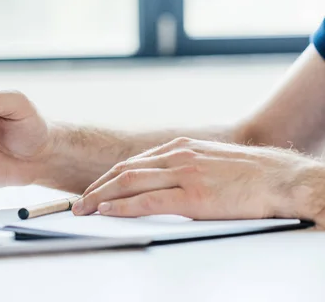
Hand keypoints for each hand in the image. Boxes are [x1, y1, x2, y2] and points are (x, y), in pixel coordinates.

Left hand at [72, 137, 324, 225]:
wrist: (282, 178)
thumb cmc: (249, 173)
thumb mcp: (209, 161)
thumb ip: (183, 167)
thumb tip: (162, 182)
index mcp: (179, 148)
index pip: (133, 163)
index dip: (108, 178)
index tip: (93, 190)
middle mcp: (177, 156)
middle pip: (124, 170)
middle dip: (97, 188)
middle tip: (77, 202)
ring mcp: (184, 174)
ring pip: (130, 182)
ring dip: (101, 196)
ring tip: (83, 208)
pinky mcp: (195, 195)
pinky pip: (149, 201)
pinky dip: (124, 206)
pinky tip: (109, 211)